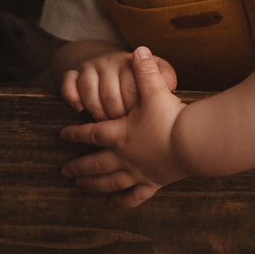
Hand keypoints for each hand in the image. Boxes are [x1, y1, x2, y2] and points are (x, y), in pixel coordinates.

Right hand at [59, 46, 177, 119]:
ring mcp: (92, 66)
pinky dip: (72, 97)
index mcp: (133, 62)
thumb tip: (170, 86)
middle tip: (122, 127)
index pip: (132, 89)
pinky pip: (68, 82)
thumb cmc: (139, 77)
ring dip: (96, 111)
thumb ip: (164, 77)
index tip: (139, 121)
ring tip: (105, 122)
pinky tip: (79, 109)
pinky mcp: (75, 71)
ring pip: (88, 91)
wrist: (110, 62)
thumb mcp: (156, 73)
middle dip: (116, 116)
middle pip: (109, 95)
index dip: (134, 111)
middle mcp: (111, 61)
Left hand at [60, 47, 188, 207]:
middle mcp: (125, 156)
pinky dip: (122, 202)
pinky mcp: (154, 182)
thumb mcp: (156, 90)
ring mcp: (138, 172)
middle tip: (64, 170)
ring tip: (80, 185)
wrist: (192, 143)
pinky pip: (134, 196)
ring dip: (93, 184)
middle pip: (95, 163)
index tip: (62, 135)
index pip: (91, 134)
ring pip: (109, 181)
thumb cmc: (171, 118)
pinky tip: (113, 204)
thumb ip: (146, 70)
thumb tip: (139, 49)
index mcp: (120, 134)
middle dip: (78, 166)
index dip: (75, 133)